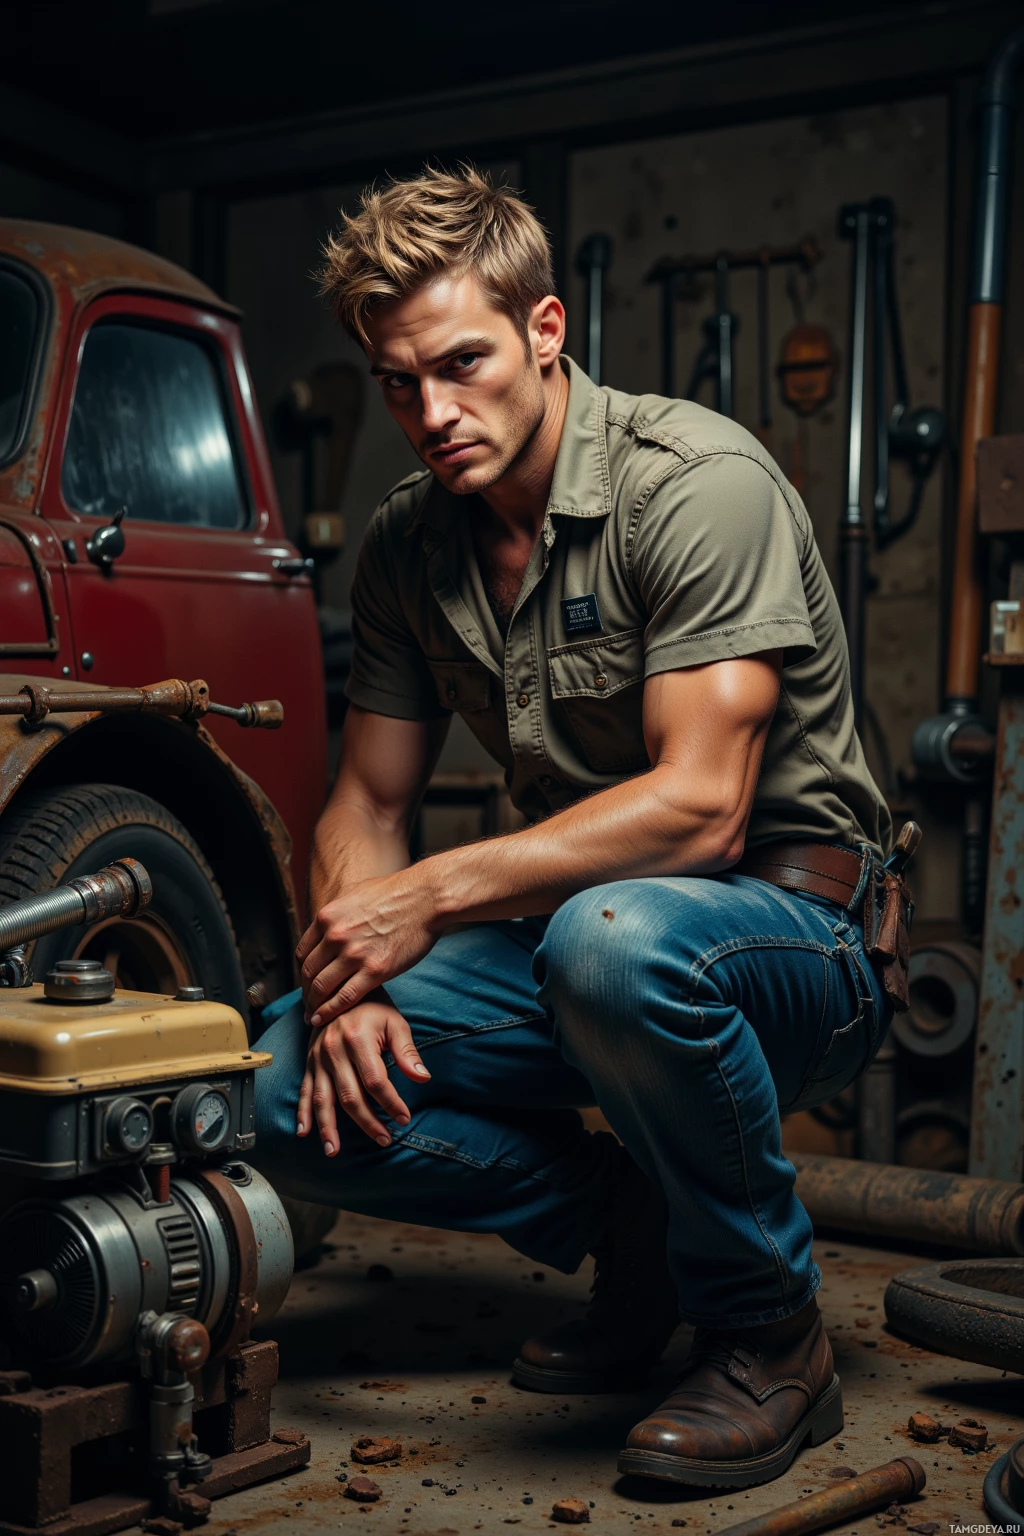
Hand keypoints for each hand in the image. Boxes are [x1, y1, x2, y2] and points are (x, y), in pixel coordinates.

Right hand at [296, 990, 430, 1151]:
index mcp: (357, 1039)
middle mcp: (333, 1049)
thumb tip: (422, 1078)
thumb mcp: (395, 1022)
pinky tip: (304, 1132)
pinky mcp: (309, 1061)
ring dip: (328, 1127)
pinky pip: (305, 1090)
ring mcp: (318, 1057)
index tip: (404, 1118)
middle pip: (349, 1095)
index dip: (390, 1103)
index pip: (375, 1081)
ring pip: (323, 1098)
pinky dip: (303, 1112)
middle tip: (384, 1140)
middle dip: (367, 1122)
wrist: (341, 987)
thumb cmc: (374, 1007)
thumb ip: (406, 1052)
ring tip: (334, 1151)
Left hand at [297, 871, 437, 1025]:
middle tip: (308, 1003)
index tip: (307, 983)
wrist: (426, 898)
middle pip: (308, 972)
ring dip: (314, 1005)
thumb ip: (338, 914)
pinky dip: (329, 1012)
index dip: (302, 972)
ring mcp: (354, 954)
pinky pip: (345, 997)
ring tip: (312, 1015)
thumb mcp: (355, 896)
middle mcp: (335, 936)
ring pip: (322, 988)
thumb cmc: (396, 893)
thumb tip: (330, 926)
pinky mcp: (375, 971)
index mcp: (327, 917)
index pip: (303, 953)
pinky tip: (322, 1019)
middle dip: (306, 992)